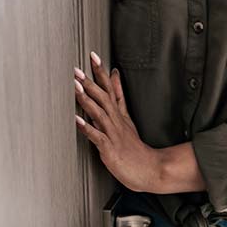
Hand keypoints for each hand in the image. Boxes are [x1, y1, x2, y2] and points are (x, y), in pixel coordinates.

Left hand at [74, 51, 161, 192]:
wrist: (151, 169)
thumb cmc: (135, 149)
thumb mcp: (128, 119)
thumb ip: (120, 97)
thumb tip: (114, 77)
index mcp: (120, 115)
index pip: (111, 89)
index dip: (102, 73)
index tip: (94, 57)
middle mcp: (117, 121)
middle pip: (104, 97)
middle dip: (90, 82)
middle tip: (78, 69)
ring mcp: (114, 134)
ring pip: (100, 113)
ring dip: (87, 99)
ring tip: (76, 87)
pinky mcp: (110, 149)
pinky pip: (97, 136)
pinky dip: (86, 127)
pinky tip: (76, 120)